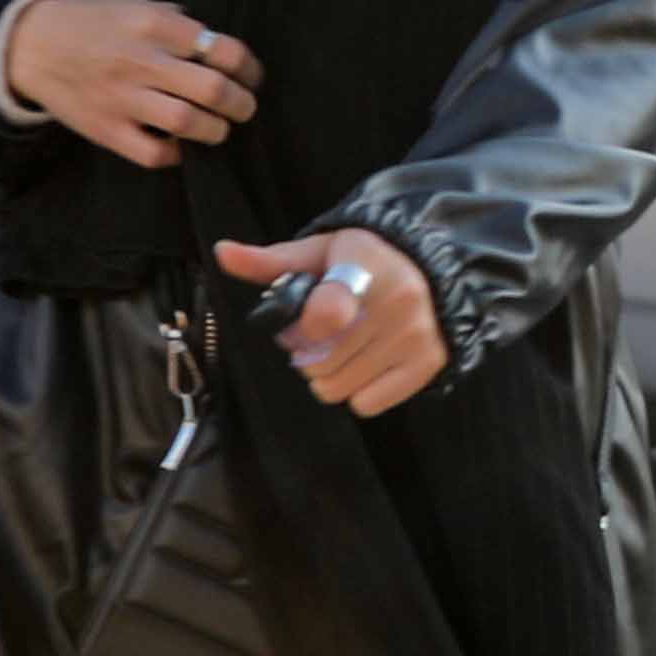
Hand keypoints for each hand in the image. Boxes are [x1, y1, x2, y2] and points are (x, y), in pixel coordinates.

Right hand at [1, 0, 260, 170]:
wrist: (32, 47)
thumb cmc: (90, 24)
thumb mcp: (134, 5)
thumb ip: (176, 21)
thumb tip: (216, 44)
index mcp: (154, 25)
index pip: (222, 49)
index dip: (248, 67)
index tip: (250, 75)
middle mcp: (141, 61)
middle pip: (214, 89)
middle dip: (241, 104)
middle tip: (243, 107)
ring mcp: (123, 99)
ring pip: (190, 124)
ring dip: (216, 130)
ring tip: (218, 128)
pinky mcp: (107, 130)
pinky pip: (155, 154)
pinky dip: (177, 153)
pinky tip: (179, 145)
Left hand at [216, 230, 446, 416]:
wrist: (432, 266)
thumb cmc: (363, 260)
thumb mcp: (319, 251)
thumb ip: (270, 261)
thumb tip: (223, 253)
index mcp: (364, 266)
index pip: (325, 314)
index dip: (299, 332)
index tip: (297, 326)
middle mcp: (397, 302)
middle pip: (321, 361)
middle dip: (306, 355)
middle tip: (316, 338)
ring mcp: (415, 336)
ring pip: (339, 388)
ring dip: (327, 377)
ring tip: (338, 352)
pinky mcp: (427, 364)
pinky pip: (367, 404)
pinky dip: (358, 392)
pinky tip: (364, 365)